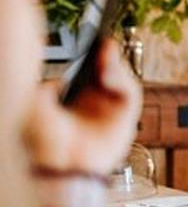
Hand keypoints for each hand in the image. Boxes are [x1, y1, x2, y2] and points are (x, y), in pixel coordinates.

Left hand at [25, 40, 140, 174]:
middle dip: (106, 56)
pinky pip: (130, 95)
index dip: (90, 59)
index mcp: (72, 105)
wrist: (58, 164)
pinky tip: (108, 76)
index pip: (86, 76)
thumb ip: (49, 87)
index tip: (91, 41)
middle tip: (102, 43)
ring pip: (120, 82)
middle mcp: (94, 109)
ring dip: (114, 66)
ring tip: (104, 54)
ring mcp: (110, 114)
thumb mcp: (38, 104)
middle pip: (107, 75)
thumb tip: (57, 79)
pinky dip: (122, 81)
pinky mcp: (126, 122)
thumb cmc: (44, 142)